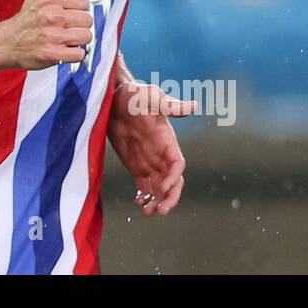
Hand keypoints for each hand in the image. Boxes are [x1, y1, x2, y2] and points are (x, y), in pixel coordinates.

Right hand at [1, 0, 92, 70]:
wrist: (8, 41)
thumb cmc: (27, 19)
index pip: (83, 2)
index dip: (79, 8)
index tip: (71, 13)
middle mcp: (52, 16)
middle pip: (87, 20)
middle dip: (80, 24)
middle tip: (68, 27)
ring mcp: (53, 36)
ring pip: (86, 36)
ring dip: (79, 39)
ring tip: (67, 38)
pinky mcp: (53, 54)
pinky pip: (79, 54)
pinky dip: (75, 54)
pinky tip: (66, 49)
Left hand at [107, 81, 196, 216]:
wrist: (114, 98)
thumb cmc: (134, 94)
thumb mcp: (150, 97)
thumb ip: (170, 105)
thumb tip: (194, 106)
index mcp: (167, 140)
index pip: (177, 164)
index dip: (173, 177)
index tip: (162, 186)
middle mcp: (161, 154)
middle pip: (172, 182)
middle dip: (169, 197)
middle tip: (159, 211)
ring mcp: (149, 161)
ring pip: (159, 187)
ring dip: (157, 201)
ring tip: (147, 212)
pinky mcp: (136, 165)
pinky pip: (144, 185)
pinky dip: (144, 196)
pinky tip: (138, 203)